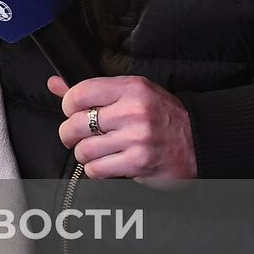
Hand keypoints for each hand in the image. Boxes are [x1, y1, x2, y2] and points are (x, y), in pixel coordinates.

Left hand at [48, 74, 196, 186]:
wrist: (199, 141)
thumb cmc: (161, 115)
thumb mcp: (132, 93)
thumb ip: (92, 90)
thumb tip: (54, 83)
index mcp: (131, 88)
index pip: (80, 93)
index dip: (68, 104)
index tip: (72, 111)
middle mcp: (133, 112)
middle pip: (76, 124)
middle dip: (68, 133)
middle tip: (75, 135)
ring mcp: (136, 139)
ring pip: (83, 150)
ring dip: (83, 153)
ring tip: (95, 150)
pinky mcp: (138, 163)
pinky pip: (97, 170)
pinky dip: (95, 169)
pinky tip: (106, 163)